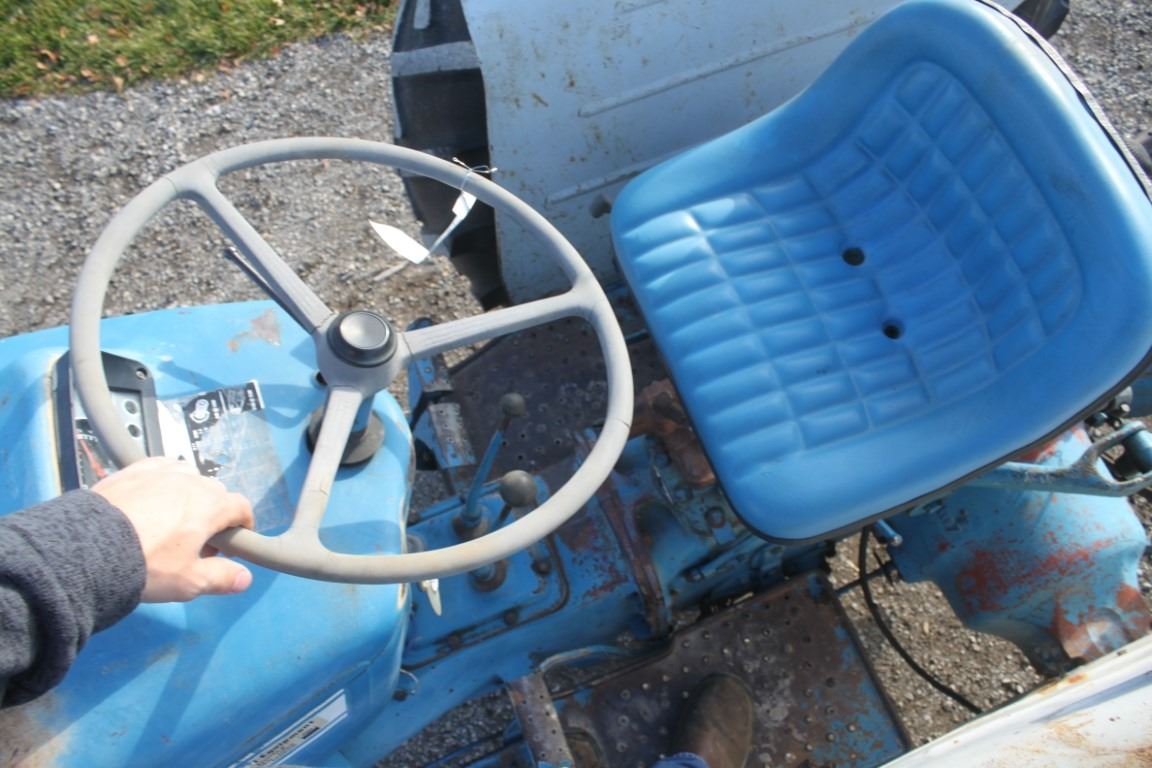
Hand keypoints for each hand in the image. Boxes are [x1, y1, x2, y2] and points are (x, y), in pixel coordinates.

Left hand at [92, 457, 254, 601]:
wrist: (89, 548)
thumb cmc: (148, 565)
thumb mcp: (188, 581)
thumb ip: (222, 578)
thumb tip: (245, 578)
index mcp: (211, 505)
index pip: (241, 507)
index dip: (242, 525)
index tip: (231, 543)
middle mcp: (191, 481)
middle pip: (215, 492)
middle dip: (214, 514)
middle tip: (196, 542)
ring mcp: (160, 472)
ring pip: (188, 476)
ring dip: (189, 494)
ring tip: (171, 518)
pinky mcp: (133, 470)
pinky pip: (159, 468)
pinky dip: (163, 480)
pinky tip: (151, 497)